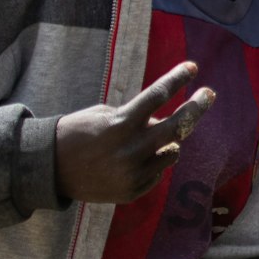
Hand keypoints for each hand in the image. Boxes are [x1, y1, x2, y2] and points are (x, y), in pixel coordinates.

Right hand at [53, 61, 214, 204]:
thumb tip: (167, 125)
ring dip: (168, 143)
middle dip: (196, 108)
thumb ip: (138, 119)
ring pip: (172, 152)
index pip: (156, 96)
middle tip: (209, 94)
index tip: (193, 67)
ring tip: (147, 141)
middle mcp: (130, 149)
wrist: (49, 169)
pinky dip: (152, 163)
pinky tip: (130, 162)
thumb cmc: (79, 133)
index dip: (177, 80)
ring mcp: (132, 173)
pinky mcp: (132, 191)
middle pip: (177, 126)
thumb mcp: (105, 116)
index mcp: (119, 124)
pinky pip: (157, 173)